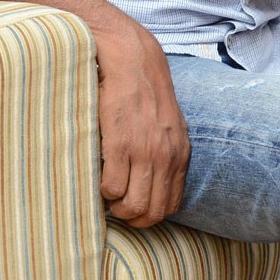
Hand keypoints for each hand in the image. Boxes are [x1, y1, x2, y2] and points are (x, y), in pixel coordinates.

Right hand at [95, 17, 190, 227]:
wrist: (133, 62)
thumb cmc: (146, 93)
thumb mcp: (169, 125)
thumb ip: (168, 153)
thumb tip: (158, 183)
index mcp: (180, 153)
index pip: (172, 205)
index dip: (151, 214)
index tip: (136, 206)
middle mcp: (166, 156)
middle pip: (152, 213)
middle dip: (132, 218)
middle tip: (118, 205)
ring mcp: (144, 151)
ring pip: (132, 205)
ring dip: (116, 207)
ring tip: (107, 193)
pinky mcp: (120, 143)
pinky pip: (112, 187)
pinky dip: (103, 191)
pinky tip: (99, 176)